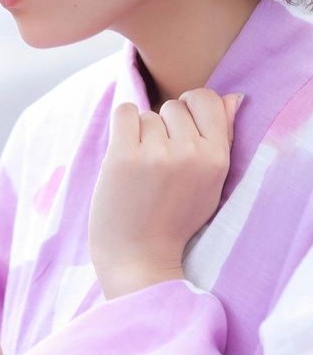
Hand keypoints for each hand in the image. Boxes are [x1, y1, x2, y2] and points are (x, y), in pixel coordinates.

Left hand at [89, 89, 241, 298]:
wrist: (139, 257)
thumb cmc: (174, 219)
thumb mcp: (210, 183)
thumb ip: (222, 139)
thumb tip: (234, 97)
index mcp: (217, 159)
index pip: (207, 98)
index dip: (190, 108)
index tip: (178, 132)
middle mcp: (191, 154)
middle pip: (174, 106)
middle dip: (163, 126)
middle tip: (158, 162)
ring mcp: (157, 154)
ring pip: (147, 114)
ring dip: (140, 135)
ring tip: (142, 169)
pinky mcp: (124, 156)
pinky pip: (124, 112)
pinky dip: (121, 128)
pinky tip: (123, 155)